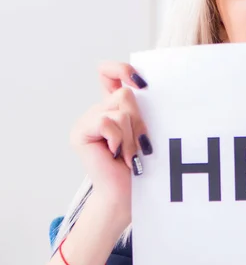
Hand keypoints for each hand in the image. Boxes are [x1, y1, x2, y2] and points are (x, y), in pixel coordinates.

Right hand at [70, 62, 151, 216]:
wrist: (127, 195)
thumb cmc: (142, 166)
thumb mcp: (145, 131)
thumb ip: (141, 110)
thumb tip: (142, 87)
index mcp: (114, 107)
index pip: (109, 72)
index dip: (122, 69)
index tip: (142, 84)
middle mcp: (99, 110)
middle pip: (125, 94)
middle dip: (139, 122)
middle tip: (140, 146)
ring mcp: (87, 120)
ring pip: (120, 109)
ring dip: (131, 136)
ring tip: (129, 156)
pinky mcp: (80, 132)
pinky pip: (107, 122)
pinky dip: (118, 140)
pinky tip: (117, 155)